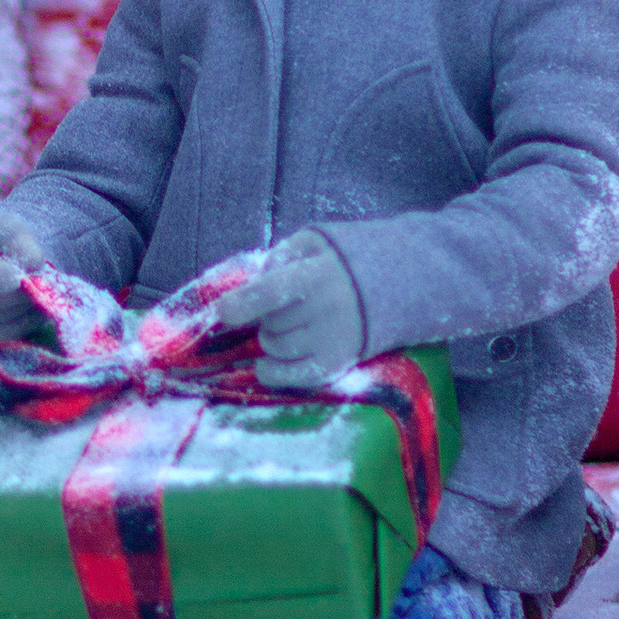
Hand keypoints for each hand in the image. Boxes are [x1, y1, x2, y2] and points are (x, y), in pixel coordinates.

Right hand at [0, 210, 47, 348]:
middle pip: (2, 299)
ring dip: (31, 303)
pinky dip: (28, 318)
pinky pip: (13, 332)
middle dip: (26, 288)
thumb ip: (21, 243)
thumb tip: (33, 267)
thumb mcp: (9, 231)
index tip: (17, 277)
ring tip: (27, 285)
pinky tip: (26, 302)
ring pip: (12, 318)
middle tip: (35, 273)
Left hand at [209, 231, 364, 388]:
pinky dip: (271, 371)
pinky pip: (289, 376)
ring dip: (270, 338)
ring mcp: (332, 341)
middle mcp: (325, 312)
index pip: (272, 292)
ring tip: (289, 324)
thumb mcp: (313, 242)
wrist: (396, 284)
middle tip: (284, 306)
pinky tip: (266, 362)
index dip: (242, 303)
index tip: (222, 311)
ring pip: (275, 348)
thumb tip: (244, 288)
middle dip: (265, 316)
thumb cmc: (342, 261)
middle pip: (269, 323)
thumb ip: (278, 258)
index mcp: (317, 275)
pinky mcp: (337, 364)